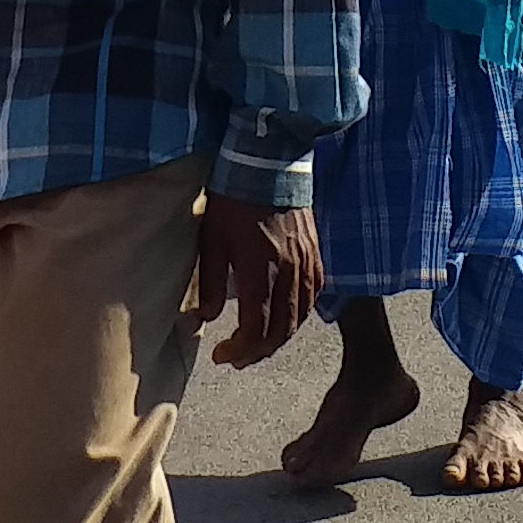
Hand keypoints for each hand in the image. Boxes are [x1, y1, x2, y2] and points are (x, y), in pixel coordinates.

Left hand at [187, 200, 321, 367]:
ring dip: (279, 337)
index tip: (223, 355)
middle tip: (238, 357)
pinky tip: (286, 317)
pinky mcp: (315, 254)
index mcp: (259, 270)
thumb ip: (212, 281)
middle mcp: (288, 272)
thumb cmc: (233, 200)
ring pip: (299, 317)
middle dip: (258, 351)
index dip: (240, 349)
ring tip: (258, 343)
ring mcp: (306, 263)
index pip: (256, 328)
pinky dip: (299, 315)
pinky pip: (313, 296)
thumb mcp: (211, 239)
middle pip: (280, 330)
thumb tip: (207, 317)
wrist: (268, 165)